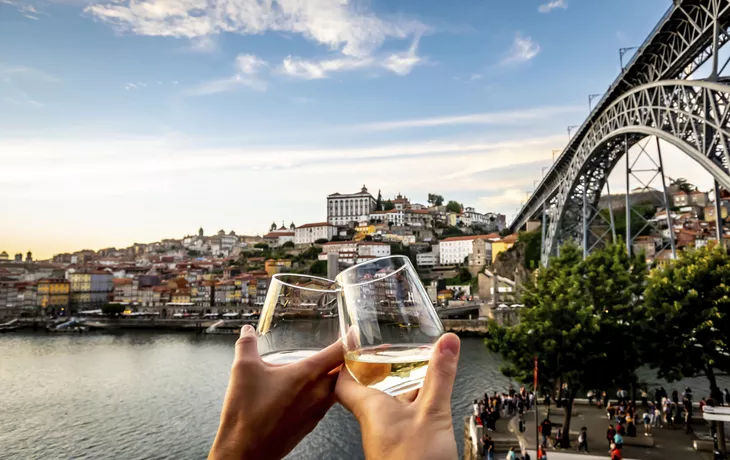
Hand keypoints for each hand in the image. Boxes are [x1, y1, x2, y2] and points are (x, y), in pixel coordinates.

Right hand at [209, 325, 342, 459]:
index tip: (354, 331)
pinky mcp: (310, 424)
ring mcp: (316, 411)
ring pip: (335, 389)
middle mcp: (318, 392)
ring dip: (335, 377)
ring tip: (329, 368)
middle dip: (345, 359)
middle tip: (345, 348)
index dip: (349, 339)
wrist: (245, 451)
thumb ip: (247, 345)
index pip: (338, 352)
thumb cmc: (247, 413)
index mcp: (307, 374)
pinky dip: (324, 393)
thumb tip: (247, 331)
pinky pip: (325, 403)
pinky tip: (310, 391)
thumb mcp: (243, 370)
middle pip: (342, 371)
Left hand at [335, 333, 460, 459]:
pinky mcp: (401, 448)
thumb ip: (440, 376)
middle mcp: (374, 422)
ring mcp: (387, 437)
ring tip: (415, 370)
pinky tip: (428, 403)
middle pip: (367, 391)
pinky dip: (412, 406)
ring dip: (400, 388)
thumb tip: (447, 342)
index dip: (347, 362)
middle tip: (389, 353)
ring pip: (388, 405)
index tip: (355, 345)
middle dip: (379, 371)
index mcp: (370, 408)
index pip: (344, 381)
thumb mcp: (432, 411)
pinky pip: (402, 420)